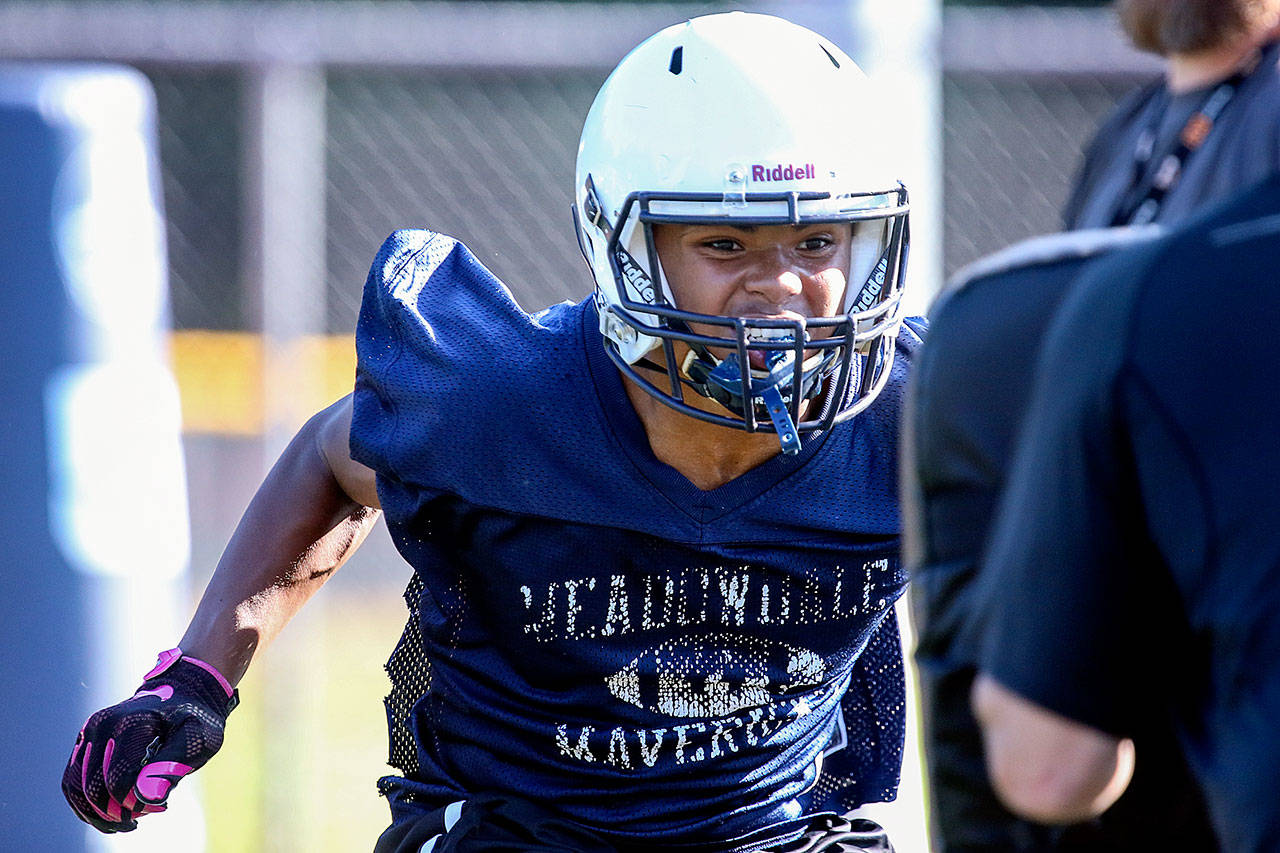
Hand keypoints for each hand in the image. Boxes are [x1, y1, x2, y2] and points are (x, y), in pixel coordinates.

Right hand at [62, 648, 238, 831]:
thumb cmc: (193, 720)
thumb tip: (149, 797)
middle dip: (117, 812)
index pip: (118, 780)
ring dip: (98, 814)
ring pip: (76, 788)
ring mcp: (89, 733)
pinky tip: (112, 816)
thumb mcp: (196, 739)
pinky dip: (87, 805)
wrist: (182, 694)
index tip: (160, 807)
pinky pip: (73, 782)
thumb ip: (172, 766)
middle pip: (93, 788)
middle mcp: (102, 725)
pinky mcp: (84, 743)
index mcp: (130, 723)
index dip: (135, 804)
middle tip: (145, 814)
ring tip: (127, 822)